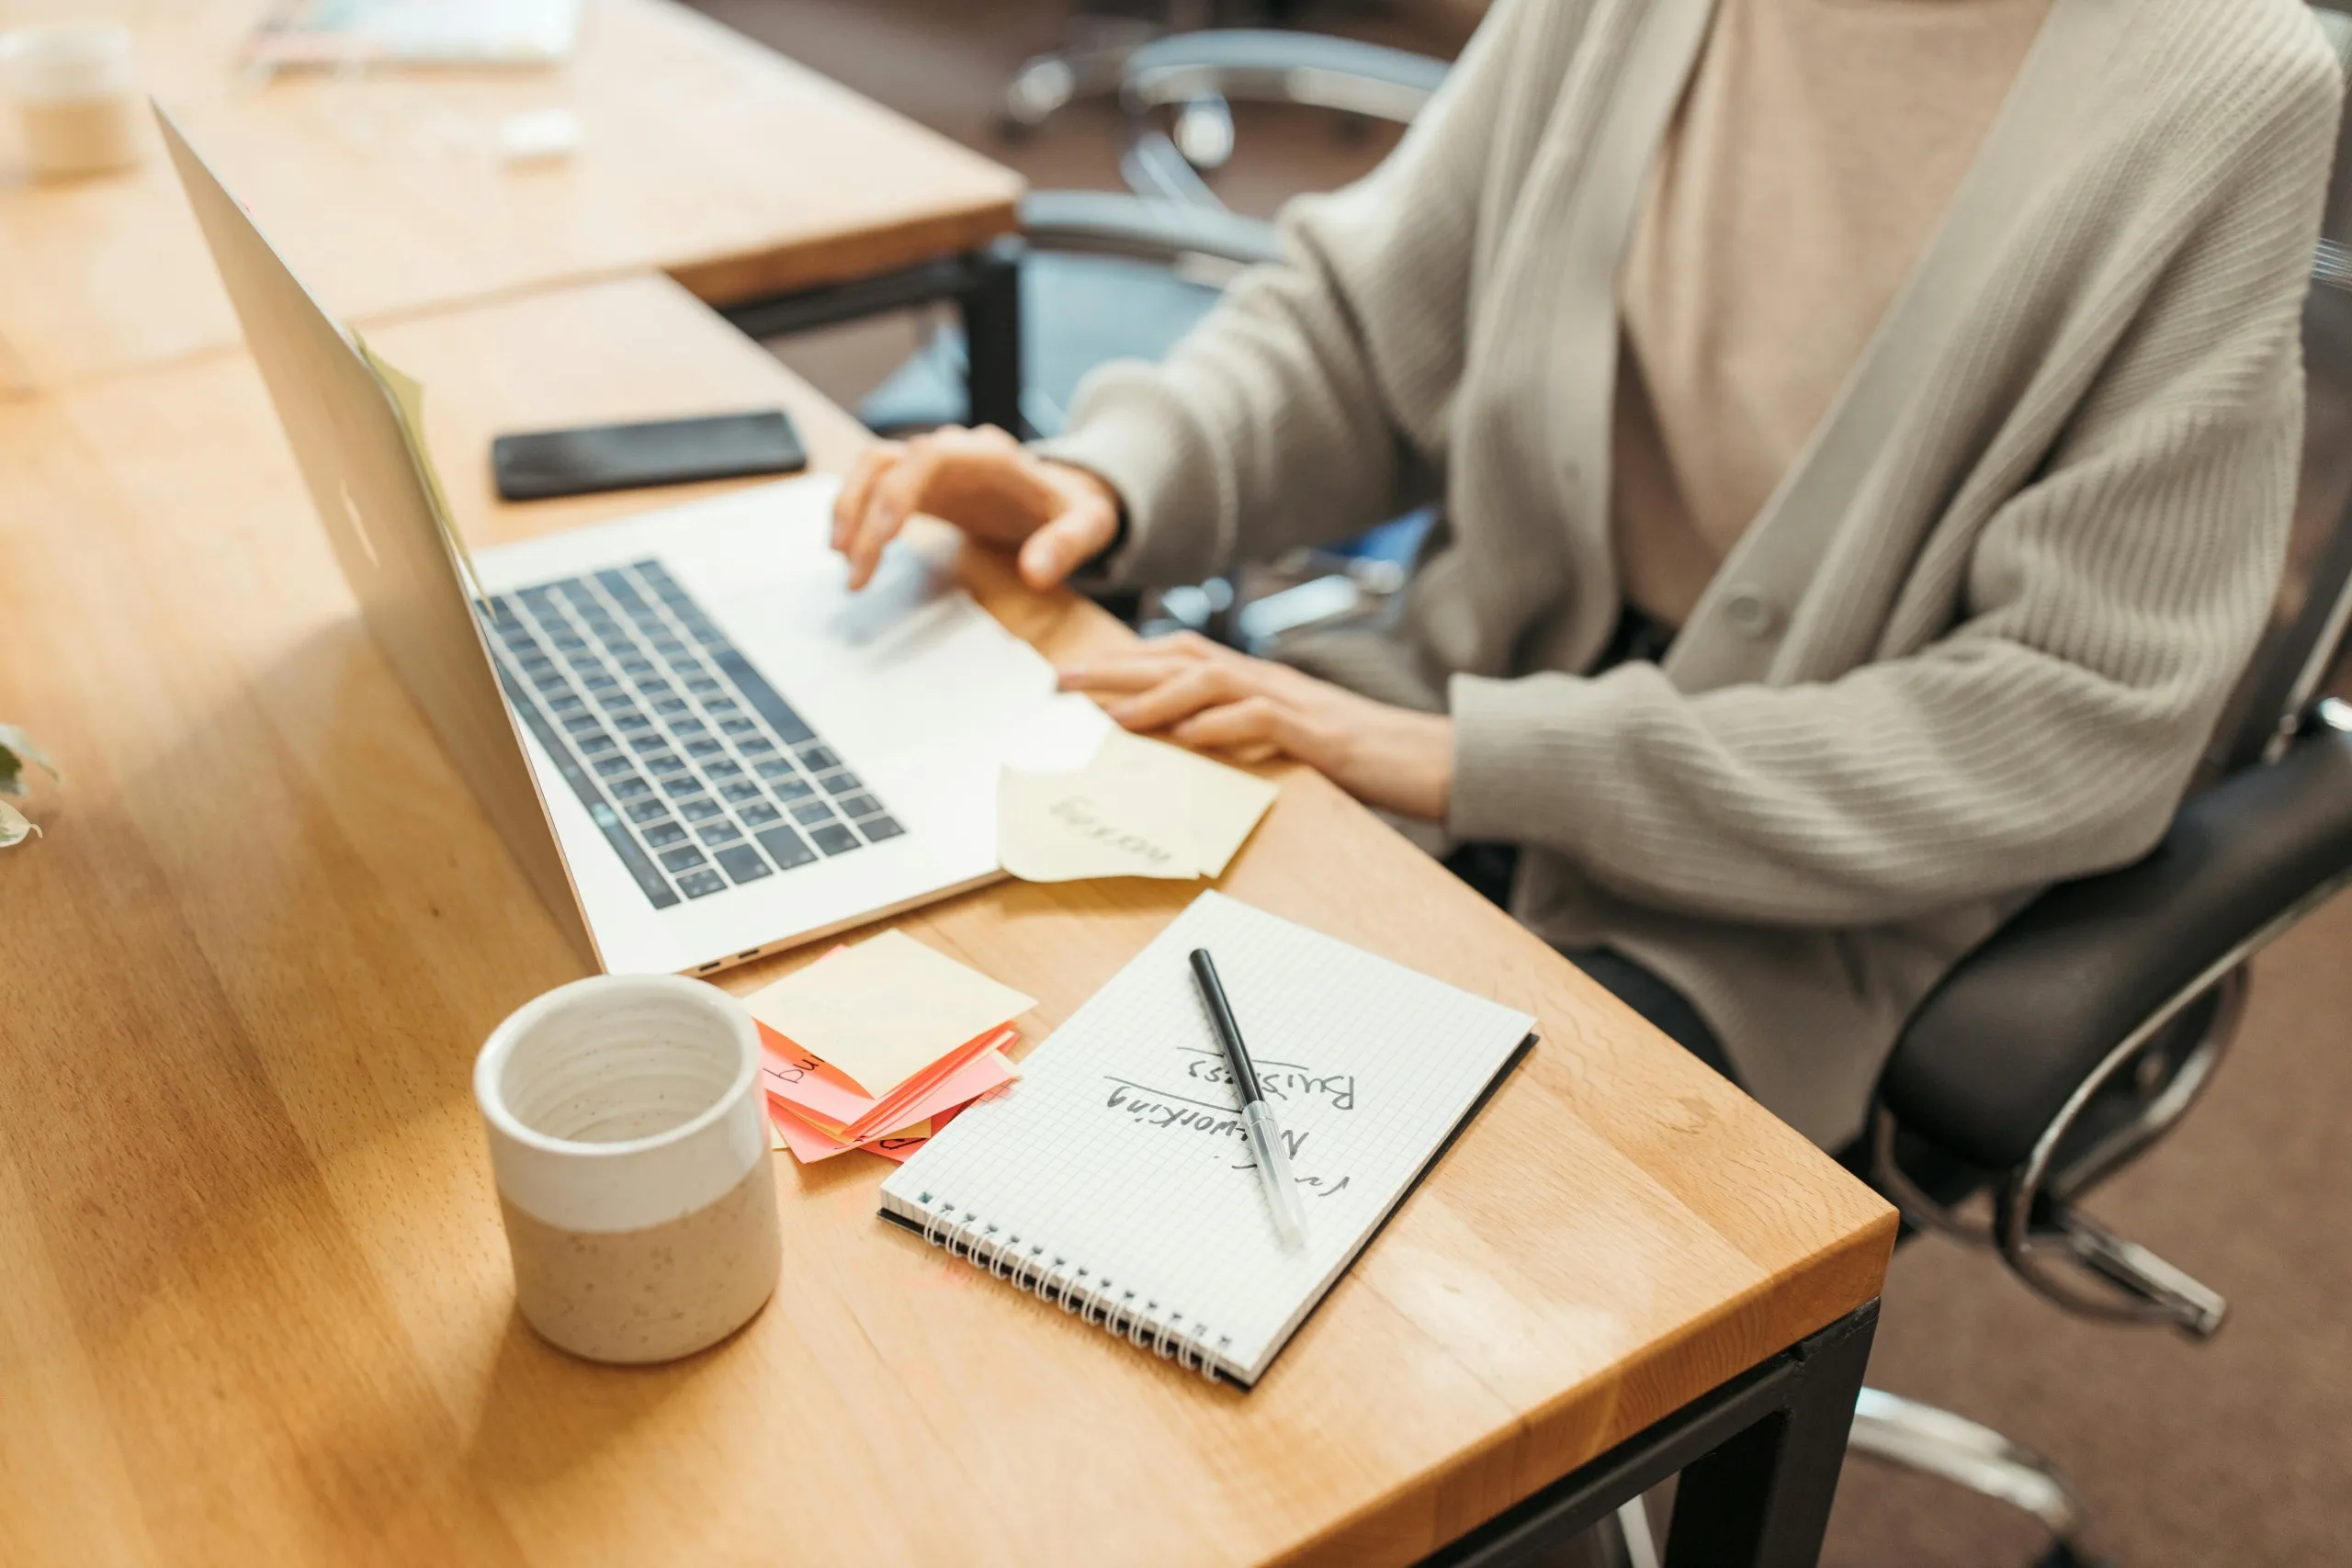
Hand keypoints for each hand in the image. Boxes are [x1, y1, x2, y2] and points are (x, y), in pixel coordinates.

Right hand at [830, 424, 1121, 590]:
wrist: (1065, 495)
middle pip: (885, 461)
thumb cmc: (1074, 508)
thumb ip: (1068, 544)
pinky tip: (852, 555)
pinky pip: (875, 490)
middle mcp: (952, 453)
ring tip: (843, 562)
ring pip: (871, 470)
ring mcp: (932, 468)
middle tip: (852, 568)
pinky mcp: (921, 486)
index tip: (882, 539)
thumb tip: (1034, 573)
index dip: (898, 493)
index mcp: (989, 455)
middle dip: (860, 510)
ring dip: (848, 510)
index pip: (928, 457)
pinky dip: (857, 517)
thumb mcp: (1090, 525)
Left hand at [1059, 632, 1455, 820]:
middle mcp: (1269, 680)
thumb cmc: (1361, 757)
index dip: (1125, 661)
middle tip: (1063, 682)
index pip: (1181, 657)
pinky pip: (1259, 720)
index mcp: (1259, 681)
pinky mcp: (1317, 733)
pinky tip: (1186, 737)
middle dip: (1116, 669)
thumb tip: (1183, 745)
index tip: (1076, 675)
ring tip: (1109, 716)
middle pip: (1181, 659)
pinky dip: (1218, 726)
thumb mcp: (1289, 742)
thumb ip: (1240, 736)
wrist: (1431, 759)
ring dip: (1153, 696)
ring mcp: (1294, 702)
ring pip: (1211, 682)